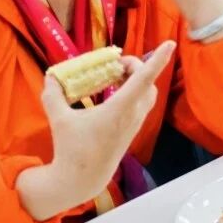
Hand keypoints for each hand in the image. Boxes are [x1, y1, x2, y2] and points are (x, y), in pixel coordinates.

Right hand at [25, 43, 174, 217]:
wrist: (83, 179)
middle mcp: (134, 115)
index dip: (158, 59)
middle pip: (148, 83)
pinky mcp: (133, 130)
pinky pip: (142, 103)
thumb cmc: (72, 149)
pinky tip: (114, 92)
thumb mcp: (59, 119)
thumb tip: (51, 76)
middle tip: (116, 64)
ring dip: (138, 80)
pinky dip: (135, 92)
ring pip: (148, 94)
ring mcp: (136, 123)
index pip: (144, 78)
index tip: (171, 44)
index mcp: (120, 109)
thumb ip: (53, 95)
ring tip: (115, 76)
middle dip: (137, 67)